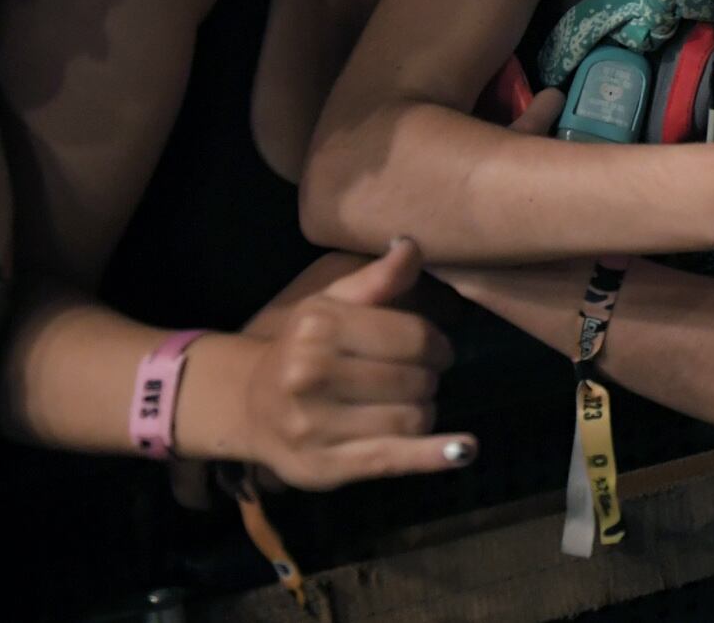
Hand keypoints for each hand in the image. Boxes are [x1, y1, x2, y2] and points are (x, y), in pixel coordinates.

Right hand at [235, 238, 470, 489]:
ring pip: (411, 419)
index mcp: (318, 327)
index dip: (437, 344)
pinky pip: (393, 459)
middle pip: (415, 380)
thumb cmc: (303, 348)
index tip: (435, 350)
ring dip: (423, 413)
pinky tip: (464, 451)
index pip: (413, 336)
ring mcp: (315, 426)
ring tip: (407, 406)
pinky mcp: (324, 467)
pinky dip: (434, 455)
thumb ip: (376, 278)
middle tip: (416, 380)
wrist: (248, 406)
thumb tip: (411, 246)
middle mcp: (311, 375)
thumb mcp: (331, 303)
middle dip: (428, 379)